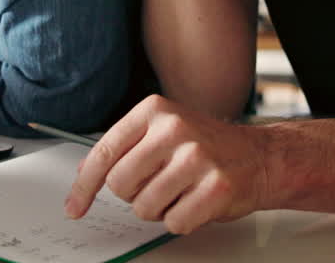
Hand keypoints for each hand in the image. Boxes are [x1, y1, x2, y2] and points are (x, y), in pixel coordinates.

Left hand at [65, 95, 271, 234]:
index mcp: (155, 110)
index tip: (74, 206)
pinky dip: (181, 220)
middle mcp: (174, 129)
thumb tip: (83, 173)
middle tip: (156, 185)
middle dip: (132, 195)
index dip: (84, 186)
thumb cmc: (206, 146)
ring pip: (144, 208)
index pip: (105, 152)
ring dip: (159, 209)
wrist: (260, 156)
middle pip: (120, 184)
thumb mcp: (163, 131)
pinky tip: (196, 201)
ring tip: (181, 191)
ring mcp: (197, 158)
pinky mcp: (216, 187)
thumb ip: (125, 147)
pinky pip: (174, 222)